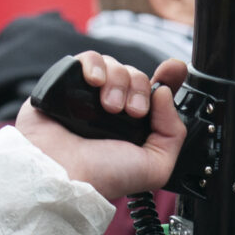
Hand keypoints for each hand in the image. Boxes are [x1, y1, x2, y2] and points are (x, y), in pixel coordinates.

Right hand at [16, 52, 187, 201]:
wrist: (60, 173)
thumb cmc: (101, 176)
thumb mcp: (154, 166)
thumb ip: (173, 133)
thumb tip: (164, 93)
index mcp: (136, 124)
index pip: (158, 90)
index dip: (170, 76)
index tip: (175, 69)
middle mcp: (114, 106)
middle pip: (138, 76)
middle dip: (140, 90)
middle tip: (132, 112)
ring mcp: (90, 94)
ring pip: (116, 66)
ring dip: (119, 82)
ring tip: (109, 107)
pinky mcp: (66, 84)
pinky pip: (88, 58)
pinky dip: (95, 64)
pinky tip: (94, 82)